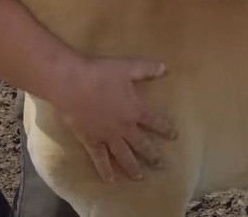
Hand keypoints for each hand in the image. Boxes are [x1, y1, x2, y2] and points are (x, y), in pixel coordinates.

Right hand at [53, 56, 176, 182]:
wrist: (73, 84)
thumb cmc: (101, 73)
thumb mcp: (128, 67)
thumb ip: (147, 69)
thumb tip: (166, 69)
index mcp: (135, 110)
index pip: (155, 122)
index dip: (165, 129)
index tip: (174, 137)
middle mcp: (124, 127)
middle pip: (141, 144)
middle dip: (152, 155)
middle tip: (160, 166)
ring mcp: (107, 136)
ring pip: (123, 155)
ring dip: (133, 167)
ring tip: (139, 177)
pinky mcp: (91, 141)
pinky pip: (100, 159)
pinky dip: (105, 170)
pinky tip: (110, 180)